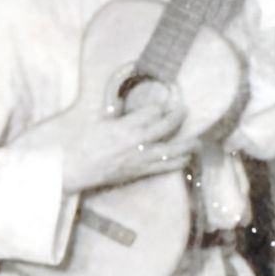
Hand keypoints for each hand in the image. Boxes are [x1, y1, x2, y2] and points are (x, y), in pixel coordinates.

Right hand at [59, 95, 188, 194]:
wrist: (76, 168)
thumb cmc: (83, 143)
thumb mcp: (98, 122)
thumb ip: (113, 112)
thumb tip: (121, 103)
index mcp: (125, 126)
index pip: (152, 112)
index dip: (159, 107)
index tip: (163, 105)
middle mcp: (137, 142)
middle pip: (166, 127)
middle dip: (178, 117)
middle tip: (185, 111)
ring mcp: (141, 158)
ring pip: (172, 150)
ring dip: (187, 146)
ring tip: (197, 143)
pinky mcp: (141, 172)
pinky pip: (165, 167)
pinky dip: (178, 163)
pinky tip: (186, 160)